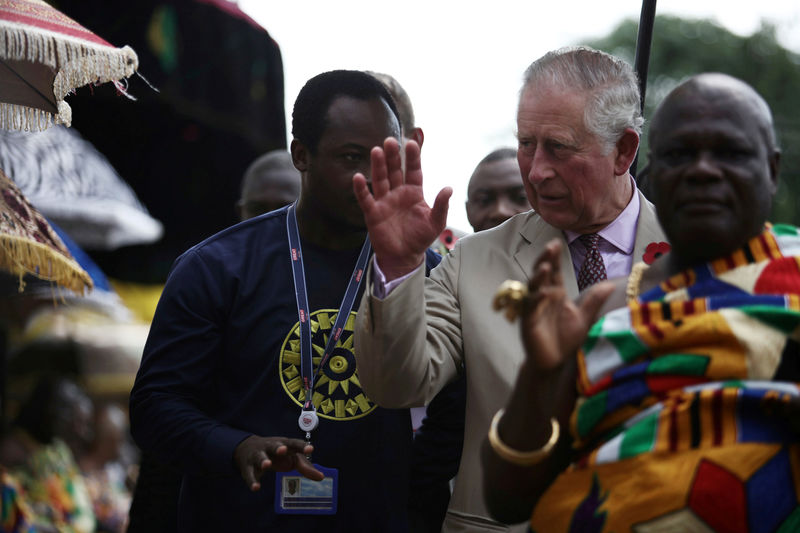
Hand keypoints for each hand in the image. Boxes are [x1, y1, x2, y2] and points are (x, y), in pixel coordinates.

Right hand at [233, 435, 323, 490]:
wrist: (247, 448)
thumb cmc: (276, 454)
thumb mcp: (291, 458)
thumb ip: (305, 467)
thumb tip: (321, 477)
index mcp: (283, 444)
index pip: (294, 443)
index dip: (301, 446)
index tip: (310, 448)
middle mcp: (270, 447)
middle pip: (274, 445)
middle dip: (278, 447)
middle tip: (283, 449)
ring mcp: (257, 456)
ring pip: (260, 457)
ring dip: (263, 460)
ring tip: (267, 465)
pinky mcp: (248, 467)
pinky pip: (250, 474)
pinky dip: (252, 481)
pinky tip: (256, 487)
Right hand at [353, 137, 451, 279]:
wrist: (404, 257)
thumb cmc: (420, 238)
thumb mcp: (436, 222)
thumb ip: (442, 205)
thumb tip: (448, 188)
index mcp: (414, 192)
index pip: (413, 171)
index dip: (412, 158)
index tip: (412, 144)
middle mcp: (398, 193)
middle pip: (394, 170)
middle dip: (392, 156)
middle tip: (390, 141)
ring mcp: (384, 202)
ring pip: (380, 180)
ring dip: (378, 166)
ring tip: (376, 151)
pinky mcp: (373, 213)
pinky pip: (366, 199)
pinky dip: (361, 189)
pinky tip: (358, 177)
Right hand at [521, 240, 613, 370]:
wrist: (554, 363)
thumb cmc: (566, 340)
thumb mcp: (584, 318)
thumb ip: (594, 300)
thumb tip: (611, 284)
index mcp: (555, 294)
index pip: (554, 271)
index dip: (554, 258)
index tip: (557, 242)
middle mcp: (543, 298)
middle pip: (541, 275)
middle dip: (544, 260)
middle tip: (550, 247)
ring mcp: (534, 309)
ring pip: (533, 288)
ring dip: (538, 277)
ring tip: (545, 266)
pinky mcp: (528, 322)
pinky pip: (530, 308)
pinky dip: (537, 299)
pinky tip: (546, 293)